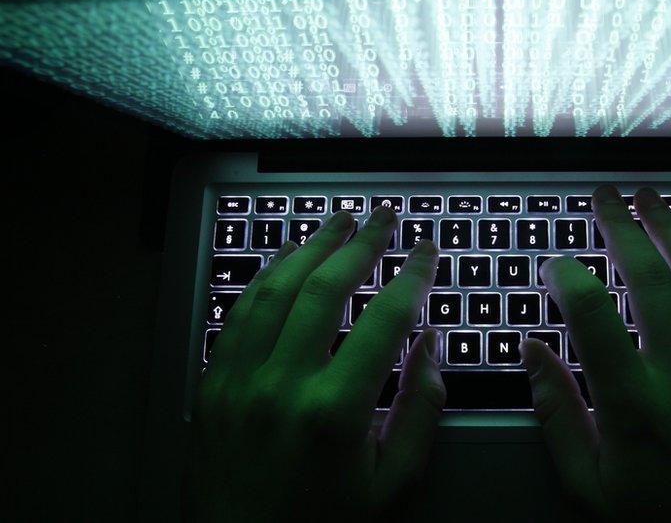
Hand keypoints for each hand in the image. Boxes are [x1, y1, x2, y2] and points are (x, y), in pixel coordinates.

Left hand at [185, 207, 444, 521]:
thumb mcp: (392, 482)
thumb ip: (421, 410)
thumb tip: (431, 345)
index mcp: (333, 412)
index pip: (384, 320)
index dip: (411, 277)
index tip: (426, 252)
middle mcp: (281, 386)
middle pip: (325, 289)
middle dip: (361, 244)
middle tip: (384, 216)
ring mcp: (238, 382)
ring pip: (275, 290)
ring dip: (310, 247)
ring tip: (338, 222)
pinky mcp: (212, 386)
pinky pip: (237, 314)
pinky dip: (263, 278)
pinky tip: (284, 257)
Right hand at [520, 186, 670, 521]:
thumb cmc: (660, 520)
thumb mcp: (589, 485)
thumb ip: (556, 413)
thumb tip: (531, 351)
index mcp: (632, 407)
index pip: (591, 317)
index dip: (567, 277)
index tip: (554, 264)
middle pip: (649, 281)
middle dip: (620, 228)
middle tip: (603, 196)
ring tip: (651, 196)